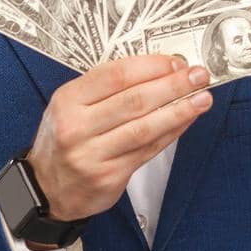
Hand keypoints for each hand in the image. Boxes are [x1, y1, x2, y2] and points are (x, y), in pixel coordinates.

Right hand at [25, 54, 212, 223]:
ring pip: (144, 128)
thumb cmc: (65, 139)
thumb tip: (158, 71)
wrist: (47, 188)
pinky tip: (186, 121)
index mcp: (67, 100)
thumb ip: (105, 89)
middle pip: (134, 100)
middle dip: (172, 85)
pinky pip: (147, 150)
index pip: (115, 75)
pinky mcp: (109, 177)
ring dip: (179, 111)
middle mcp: (76, 127)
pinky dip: (170, 133)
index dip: (151, 66)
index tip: (176, 62)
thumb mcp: (71, 106)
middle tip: (198, 75)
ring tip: (203, 99)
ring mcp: (92, 154)